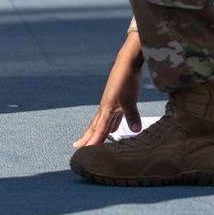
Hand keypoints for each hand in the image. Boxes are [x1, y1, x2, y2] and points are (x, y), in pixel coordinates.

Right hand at [74, 32, 144, 146]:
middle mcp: (106, 108)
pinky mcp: (120, 102)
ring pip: (103, 122)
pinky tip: (112, 130)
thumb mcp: (130, 99)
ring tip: (92, 142)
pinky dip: (111, 126)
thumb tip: (136, 130)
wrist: (127, 64)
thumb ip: (132, 115)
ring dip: (98, 132)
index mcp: (106, 108)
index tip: (83, 150)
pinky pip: (113, 118)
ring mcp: (112, 105)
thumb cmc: (125, 79)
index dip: (92, 140)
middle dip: (87, 137)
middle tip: (77, 147)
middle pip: (95, 126)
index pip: (98, 128)